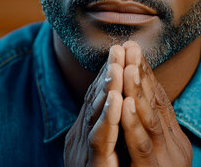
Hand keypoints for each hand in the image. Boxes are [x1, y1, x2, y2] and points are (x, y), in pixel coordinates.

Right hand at [64, 45, 124, 166]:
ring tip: (118, 64)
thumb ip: (110, 126)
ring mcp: (83, 154)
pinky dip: (108, 117)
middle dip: (108, 72)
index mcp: (83, 134)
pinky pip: (100, 140)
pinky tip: (117, 99)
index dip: (107, 74)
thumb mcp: (108, 147)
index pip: (94, 98)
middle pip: (93, 100)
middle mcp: (79, 140)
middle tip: (119, 47)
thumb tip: (120, 97)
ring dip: (107, 87)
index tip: (121, 50)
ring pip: (94, 115)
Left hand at [120, 41, 192, 166]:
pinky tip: (125, 102)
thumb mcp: (159, 155)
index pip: (160, 99)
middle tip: (129, 45)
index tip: (133, 49)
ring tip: (127, 65)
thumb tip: (140, 103)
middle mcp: (173, 145)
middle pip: (156, 103)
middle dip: (141, 72)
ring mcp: (165, 159)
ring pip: (150, 119)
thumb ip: (152, 132)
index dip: (147, 74)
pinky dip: (133, 122)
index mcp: (174, 139)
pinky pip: (141, 146)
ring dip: (138, 90)